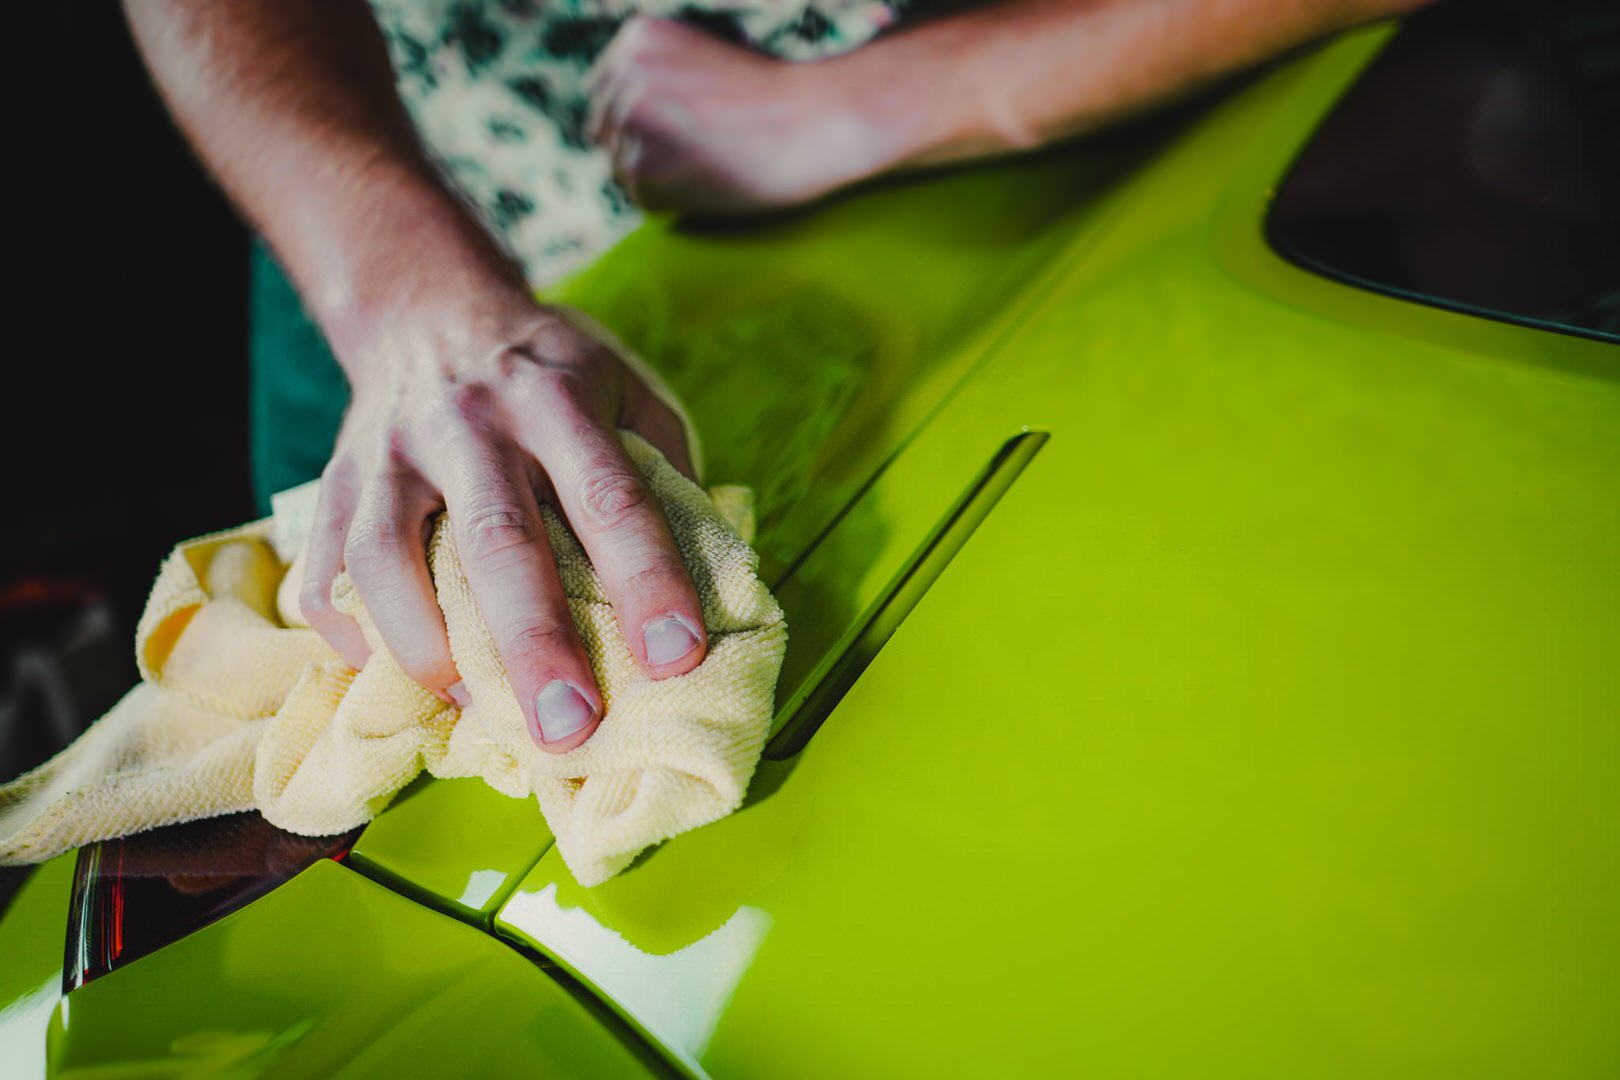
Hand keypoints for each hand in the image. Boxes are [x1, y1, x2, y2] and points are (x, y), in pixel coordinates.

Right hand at [300, 290, 705, 752]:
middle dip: (536, 642)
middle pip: (498, 539)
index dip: (647, 579)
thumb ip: (665, 473)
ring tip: (477, 713)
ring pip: (388, 558)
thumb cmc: (550, 375)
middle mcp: (468, 425)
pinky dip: (355, 637)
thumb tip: (706, 583)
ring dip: (430, 648)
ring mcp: (387, 455)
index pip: (609, 496)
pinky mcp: (330, 487)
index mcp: (558, 400)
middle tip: (571, 726)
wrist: (430, 313)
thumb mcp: (629, 389)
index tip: (678, 657)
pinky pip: (324, 573)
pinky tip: (399, 680)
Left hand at [586, 16, 891, 213]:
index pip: (603, 91)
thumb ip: (654, 73)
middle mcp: (625, 74)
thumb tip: (611, 117)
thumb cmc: (773, 91)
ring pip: (621, 167)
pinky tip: (710, 182)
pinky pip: (640, 197)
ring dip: (658, 175)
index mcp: (637, 38)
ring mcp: (631, 123)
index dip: (639, 117)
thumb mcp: (704, 52)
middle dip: (643, 146)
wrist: (813, 120)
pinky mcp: (644, 170)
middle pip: (605, 130)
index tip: (678, 126)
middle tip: (698, 150)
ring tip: (709, 163)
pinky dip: (671, 199)